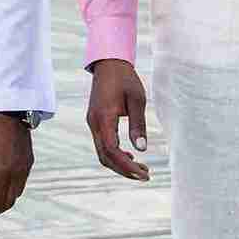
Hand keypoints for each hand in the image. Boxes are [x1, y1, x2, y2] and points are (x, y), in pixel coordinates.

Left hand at [0, 113, 33, 225]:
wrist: (10, 111)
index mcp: (2, 172)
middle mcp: (17, 173)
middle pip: (8, 201)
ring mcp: (25, 168)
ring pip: (17, 194)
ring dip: (4, 201)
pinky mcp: (28, 162)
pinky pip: (21, 183)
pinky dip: (11, 190)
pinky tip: (0, 185)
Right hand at [86, 59, 150, 181]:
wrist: (109, 63)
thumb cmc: (125, 79)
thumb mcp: (137, 100)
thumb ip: (138, 125)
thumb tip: (141, 148)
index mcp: (103, 118)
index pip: (111, 151)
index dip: (126, 167)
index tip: (144, 173)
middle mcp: (94, 123)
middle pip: (105, 157)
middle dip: (124, 170)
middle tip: (146, 175)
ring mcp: (93, 123)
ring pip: (102, 152)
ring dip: (120, 164)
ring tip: (141, 168)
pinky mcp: (96, 121)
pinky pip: (103, 144)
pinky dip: (115, 154)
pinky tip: (130, 156)